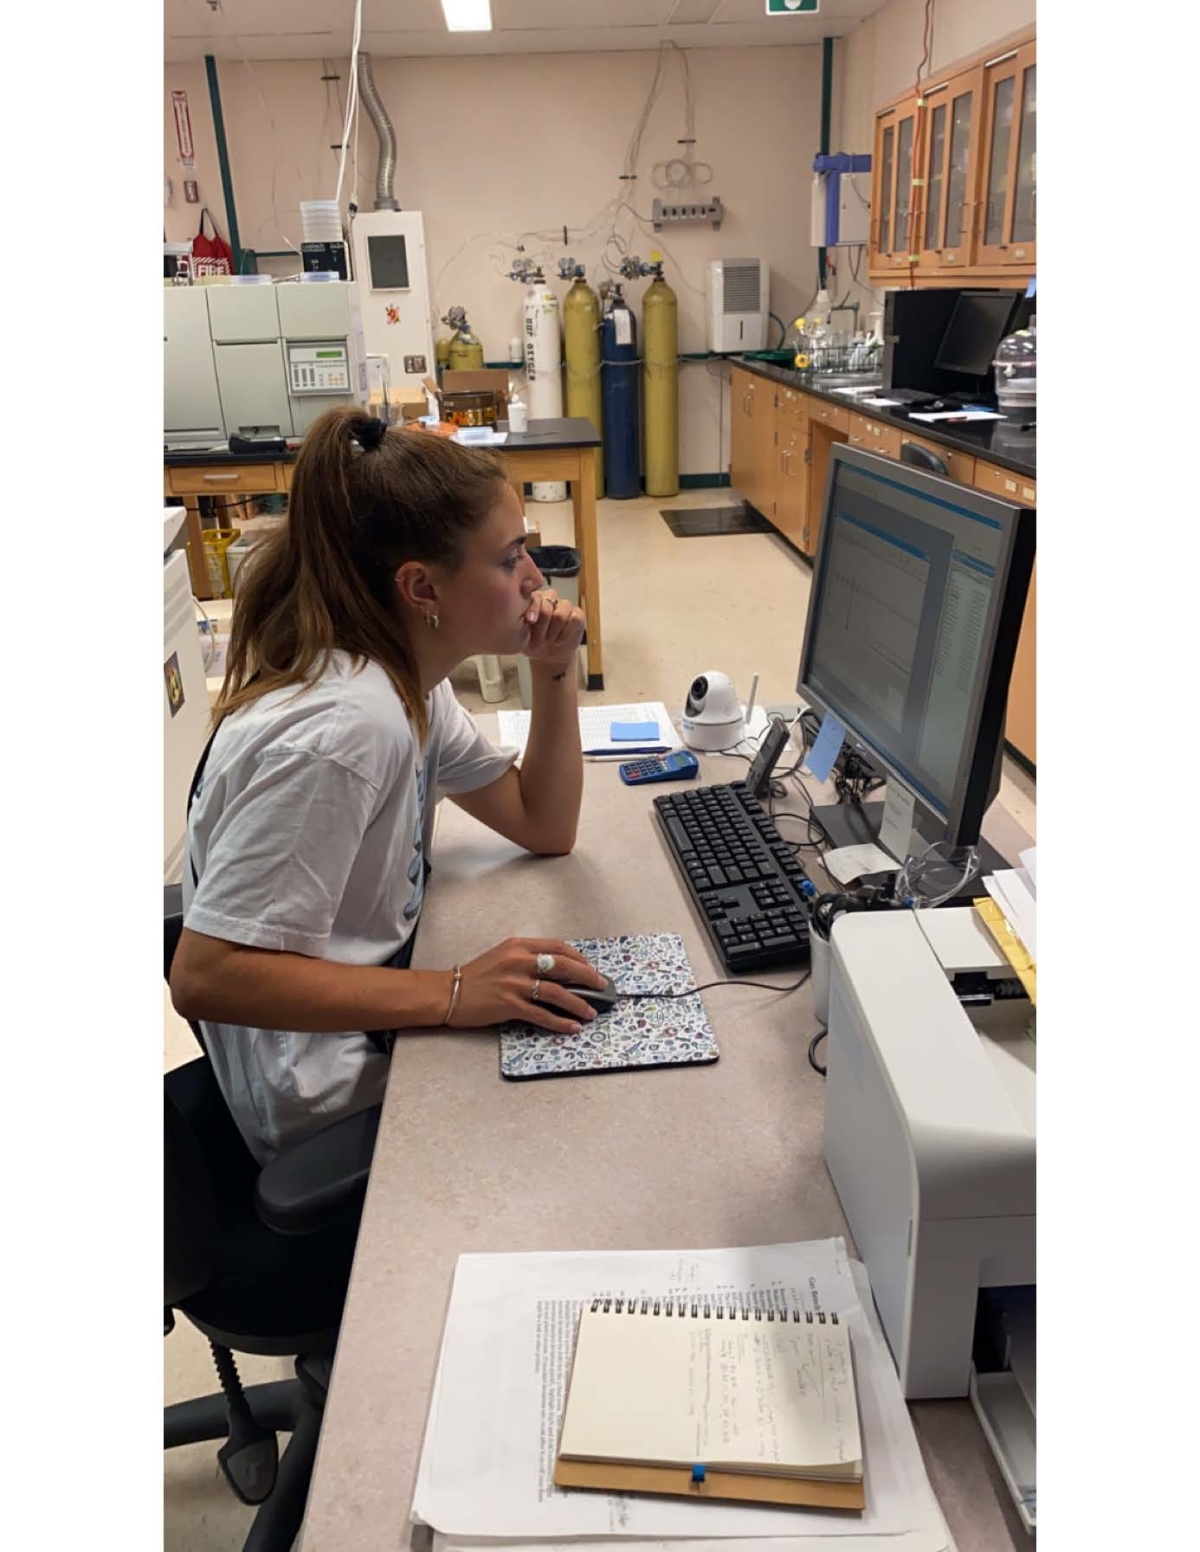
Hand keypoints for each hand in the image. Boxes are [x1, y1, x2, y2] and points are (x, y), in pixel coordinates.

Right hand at [448, 938, 608, 1033]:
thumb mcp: (502, 956)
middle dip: (588, 977)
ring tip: (591, 1012)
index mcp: (518, 946)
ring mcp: (515, 983)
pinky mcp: (510, 1005)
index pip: (557, 947)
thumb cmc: (475, 977)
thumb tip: (558, 970)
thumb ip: (527, 958)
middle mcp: (519, 961)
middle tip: (601, 986)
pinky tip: (572, 1026)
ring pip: (557, 992)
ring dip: (579, 1003)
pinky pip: (542, 1014)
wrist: (448, 993)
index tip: (590, 967)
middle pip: (563, 966)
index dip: (579, 958)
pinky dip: (560, 1022)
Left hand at [521, 590, 584, 672]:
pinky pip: (575, 619)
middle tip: (539, 640)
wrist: (548, 656)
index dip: (533, 608)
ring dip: (553, 633)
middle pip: (547, 606)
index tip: (530, 621)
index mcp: (534, 599)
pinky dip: (566, 633)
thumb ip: (520, 622)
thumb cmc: (531, 642)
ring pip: (560, 615)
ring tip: (548, 641)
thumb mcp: (520, 634)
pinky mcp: (578, 614)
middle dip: (542, 627)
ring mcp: (565, 605)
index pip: (535, 597)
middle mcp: (550, 598)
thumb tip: (526, 617)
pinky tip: (559, 640)